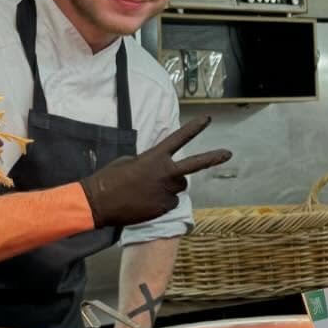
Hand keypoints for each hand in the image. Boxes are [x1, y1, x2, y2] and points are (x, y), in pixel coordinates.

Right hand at [81, 116, 230, 228]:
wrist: (99, 202)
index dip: (194, 128)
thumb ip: (150, 162)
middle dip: (212, 158)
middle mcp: (165, 173)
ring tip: (148, 190)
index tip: (207, 119)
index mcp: (154, 157)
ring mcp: (166, 191)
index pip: (178, 139)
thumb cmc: (110, 179)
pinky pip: (170, 203)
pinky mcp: (163, 208)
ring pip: (178, 188)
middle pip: (194, 165)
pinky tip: (145, 202)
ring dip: (170, 187)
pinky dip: (161, 203)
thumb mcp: (129, 161)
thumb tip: (159, 169)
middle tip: (228, 153)